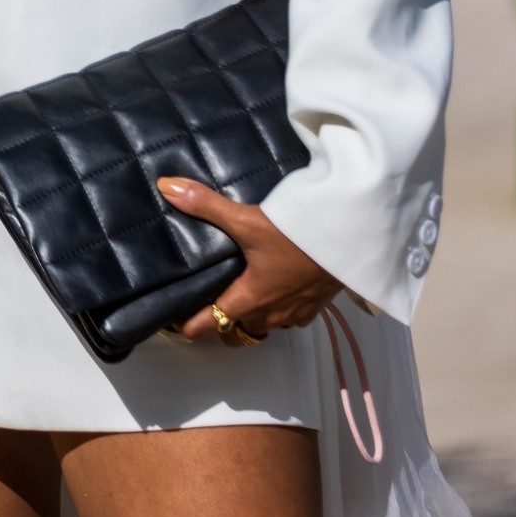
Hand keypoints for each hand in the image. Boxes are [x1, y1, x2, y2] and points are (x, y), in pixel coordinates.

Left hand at [159, 176, 339, 340]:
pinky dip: (278, 309)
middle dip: (221, 321)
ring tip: (240, 292)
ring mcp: (295, 313)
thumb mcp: (247, 219)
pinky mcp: (316, 307)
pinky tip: (276, 286)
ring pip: (264, 325)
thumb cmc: (294, 235)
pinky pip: (289, 318)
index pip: (210, 325)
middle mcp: (270, 314)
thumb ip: (206, 205)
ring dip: (251, 316)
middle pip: (237, 329)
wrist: (348, 238)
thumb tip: (166, 187)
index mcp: (249, 299)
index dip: (189, 325)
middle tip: (208, 299)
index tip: (175, 320)